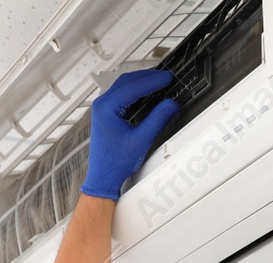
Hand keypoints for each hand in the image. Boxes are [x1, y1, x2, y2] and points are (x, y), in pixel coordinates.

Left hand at [80, 69, 180, 200]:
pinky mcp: (106, 113)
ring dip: (141, 81)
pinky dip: (135, 90)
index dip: (153, 80)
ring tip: (158, 81)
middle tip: (166, 77)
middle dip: (147, 77)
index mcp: (106, 107)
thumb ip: (157, 120)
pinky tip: (146, 93)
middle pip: (127, 81)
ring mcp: (103, 108)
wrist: (104, 176)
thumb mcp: (141, 140)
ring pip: (123, 86)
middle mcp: (102, 104)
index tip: (167, 78)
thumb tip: (171, 105)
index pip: (133, 86)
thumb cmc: (115, 162)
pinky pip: (121, 94)